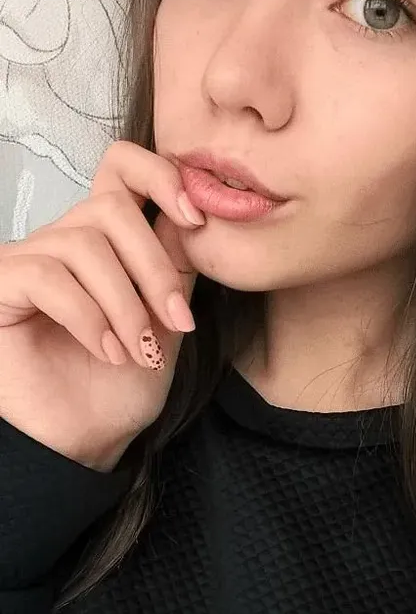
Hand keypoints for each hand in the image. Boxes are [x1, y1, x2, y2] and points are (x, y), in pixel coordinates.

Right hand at [0, 140, 204, 470]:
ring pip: (85, 245)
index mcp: (103, 242)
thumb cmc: (116, 391)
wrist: (81, 445)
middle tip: (177, 322)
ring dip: (125, 304)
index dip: (161, 175)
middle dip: (154, 268)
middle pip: (112, 209)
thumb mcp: (166, 323)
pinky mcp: (1, 286)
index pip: (121, 167)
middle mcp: (62, 242)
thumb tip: (196, 215)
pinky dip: (88, 317)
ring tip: (138, 352)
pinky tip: (107, 351)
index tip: (198, 219)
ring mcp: (27, 262)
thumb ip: (177, 267)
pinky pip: (49, 277)